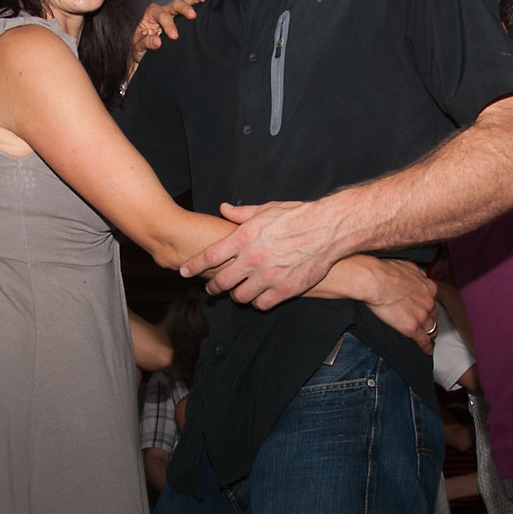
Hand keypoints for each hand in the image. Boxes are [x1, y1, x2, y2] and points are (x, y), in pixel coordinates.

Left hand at [126, 0, 210, 81]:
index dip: (168, 24)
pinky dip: (200, 4)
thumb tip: (157, 41)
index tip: (174, 36)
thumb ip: (146, 43)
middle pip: (174, 4)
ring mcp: (174, 15)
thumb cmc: (142, 49)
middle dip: (184, 9)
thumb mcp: (139, 48)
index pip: (160, 14)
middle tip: (192, 16)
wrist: (146, 56)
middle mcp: (164, 11)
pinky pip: (192, 8)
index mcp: (151, 15)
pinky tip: (208, 1)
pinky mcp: (184, 21)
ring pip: (185, 2)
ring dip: (195, 0)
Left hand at [180, 198, 337, 309]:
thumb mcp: (267, 209)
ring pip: (240, 297)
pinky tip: (259, 297)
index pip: (209, 256)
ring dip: (237, 295)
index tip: (184, 271)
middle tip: (212, 288)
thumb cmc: (298, 216)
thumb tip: (224, 209)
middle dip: (213, 287)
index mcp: (244, 237)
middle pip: (221, 282)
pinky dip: (258, 302)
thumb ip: (242, 214)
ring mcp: (268, 277)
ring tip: (238, 292)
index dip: (193, 266)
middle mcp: (252, 259)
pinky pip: (261, 304)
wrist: (328, 230)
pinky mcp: (284, 290)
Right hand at [356, 258, 438, 352]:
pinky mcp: (411, 328)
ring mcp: (421, 316)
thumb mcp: (407, 266)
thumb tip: (419, 276)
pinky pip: (423, 340)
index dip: (428, 305)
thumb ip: (417, 274)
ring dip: (429, 333)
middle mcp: (428, 302)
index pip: (432, 300)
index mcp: (429, 287)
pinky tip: (426, 351)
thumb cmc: (386, 271)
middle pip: (434, 315)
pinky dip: (426, 347)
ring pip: (431, 329)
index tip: (425, 308)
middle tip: (425, 323)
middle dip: (430, 319)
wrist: (375, 280)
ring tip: (427, 338)